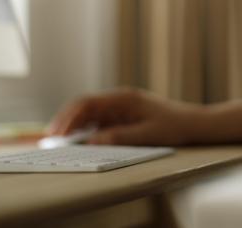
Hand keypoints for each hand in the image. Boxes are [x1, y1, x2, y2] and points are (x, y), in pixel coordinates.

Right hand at [47, 87, 201, 145]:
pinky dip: (85, 129)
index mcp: (124, 98)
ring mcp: (119, 106)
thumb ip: (119, 137)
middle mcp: (118, 99)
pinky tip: (77, 140)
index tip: (57, 133)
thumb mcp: (147, 134)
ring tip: (58, 141)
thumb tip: (91, 143)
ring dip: (73, 125)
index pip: (88, 103)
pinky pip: (98, 120)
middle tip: (50, 138)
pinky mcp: (121, 115)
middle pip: (84, 105)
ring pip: (88, 112)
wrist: (191, 121)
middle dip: (65, 120)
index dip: (69, 117)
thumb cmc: (172, 125)